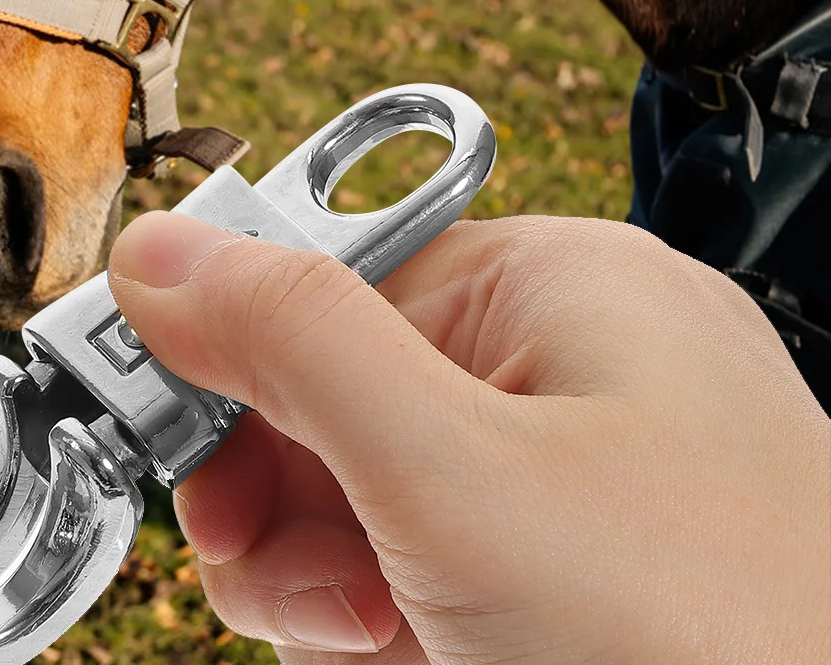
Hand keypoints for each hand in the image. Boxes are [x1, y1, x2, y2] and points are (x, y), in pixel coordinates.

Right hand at [110, 212, 829, 662]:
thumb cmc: (715, 650)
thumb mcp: (457, 484)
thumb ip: (292, 343)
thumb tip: (159, 249)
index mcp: (563, 284)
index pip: (325, 282)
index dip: (234, 373)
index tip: (172, 462)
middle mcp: (582, 364)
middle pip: (343, 402)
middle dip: (297, 512)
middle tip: (314, 601)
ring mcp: (598, 481)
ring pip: (380, 504)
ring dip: (344, 591)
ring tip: (391, 651)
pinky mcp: (596, 579)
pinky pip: (441, 572)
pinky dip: (404, 630)